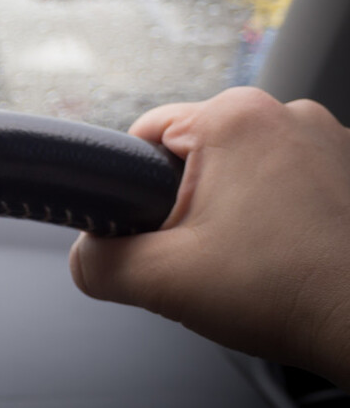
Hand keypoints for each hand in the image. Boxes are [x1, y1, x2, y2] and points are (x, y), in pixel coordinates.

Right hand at [70, 87, 349, 387]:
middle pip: (197, 152)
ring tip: (255, 259)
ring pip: (244, 168)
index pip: (145, 134)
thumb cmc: (292, 294)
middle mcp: (286, 112)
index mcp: (233, 118)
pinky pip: (290, 179)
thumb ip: (98, 263)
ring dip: (238, 208)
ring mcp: (329, 138)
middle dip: (190, 203)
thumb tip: (83, 258)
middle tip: (208, 255)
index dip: (135, 188)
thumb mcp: (163, 282)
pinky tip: (289, 255)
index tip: (156, 231)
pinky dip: (281, 213)